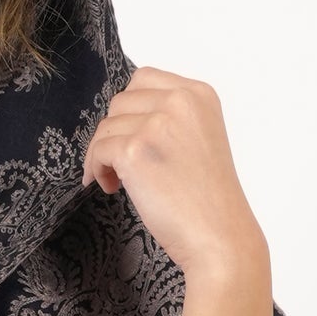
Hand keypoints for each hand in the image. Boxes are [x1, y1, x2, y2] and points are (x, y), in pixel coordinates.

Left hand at [81, 68, 269, 295]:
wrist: (219, 236)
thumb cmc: (208, 198)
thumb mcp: (198, 138)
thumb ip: (169, 117)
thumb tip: (121, 114)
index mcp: (199, 94)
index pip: (144, 79)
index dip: (131, 109)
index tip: (132, 136)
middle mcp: (180, 101)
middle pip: (121, 101)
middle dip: (116, 133)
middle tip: (123, 164)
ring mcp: (157, 124)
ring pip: (106, 126)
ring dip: (104, 154)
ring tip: (119, 180)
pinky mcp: (135, 150)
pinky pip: (98, 150)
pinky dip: (96, 169)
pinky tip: (110, 187)